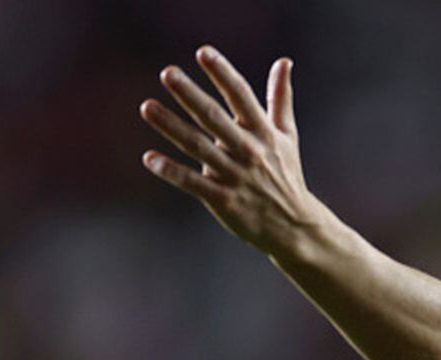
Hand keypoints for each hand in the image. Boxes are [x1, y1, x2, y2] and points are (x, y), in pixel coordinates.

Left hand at [139, 46, 327, 256]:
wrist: (293, 226)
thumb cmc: (287, 175)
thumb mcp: (287, 136)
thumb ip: (281, 98)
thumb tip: (284, 61)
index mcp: (264, 133)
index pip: (242, 97)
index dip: (223, 74)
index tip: (204, 52)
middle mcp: (249, 152)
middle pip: (215, 119)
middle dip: (191, 96)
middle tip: (168, 74)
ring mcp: (235, 176)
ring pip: (199, 148)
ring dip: (172, 127)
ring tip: (147, 107)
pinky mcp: (224, 200)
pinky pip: (193, 184)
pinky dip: (172, 172)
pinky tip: (149, 158)